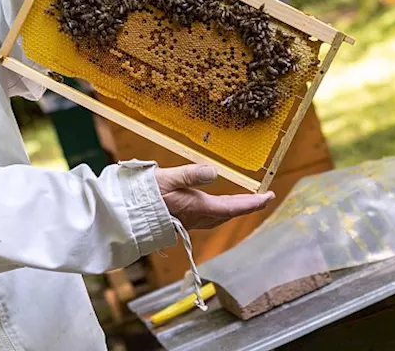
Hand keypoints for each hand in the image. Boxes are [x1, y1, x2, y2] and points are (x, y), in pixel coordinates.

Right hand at [155, 164, 275, 229]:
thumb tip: (214, 172)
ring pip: (218, 218)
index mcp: (198, 207)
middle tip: (262, 198)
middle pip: (229, 214)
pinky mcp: (180, 222)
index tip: (269, 196)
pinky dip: (219, 212)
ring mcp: (189, 222)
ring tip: (244, 202)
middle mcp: (197, 218)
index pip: (233, 207)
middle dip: (247, 206)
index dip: (254, 203)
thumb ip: (191, 174)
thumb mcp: (167, 178)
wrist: (124, 214)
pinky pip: (208, 218)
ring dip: (233, 210)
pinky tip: (214, 207)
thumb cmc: (143, 195)